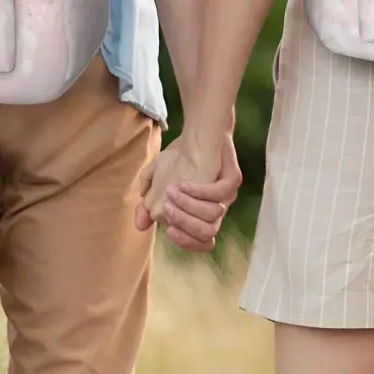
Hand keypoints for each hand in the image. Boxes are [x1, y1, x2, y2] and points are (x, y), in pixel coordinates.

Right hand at [135, 132, 240, 252]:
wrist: (198, 131)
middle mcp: (217, 209)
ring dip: (189, 207)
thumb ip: (148, 202)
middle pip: (207, 233)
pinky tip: (184, 183)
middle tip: (167, 208)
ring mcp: (227, 195)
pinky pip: (220, 193)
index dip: (186, 242)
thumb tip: (140, 225)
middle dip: (184, 224)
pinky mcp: (233, 179)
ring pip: (214, 216)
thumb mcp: (157, 179)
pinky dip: (200, 191)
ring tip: (172, 192)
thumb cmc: (179, 158)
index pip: (201, 242)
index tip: (168, 231)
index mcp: (202, 214)